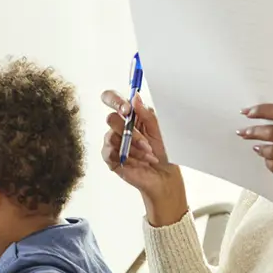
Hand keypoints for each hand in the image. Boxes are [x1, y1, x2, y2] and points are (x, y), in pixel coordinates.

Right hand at [100, 91, 186, 224]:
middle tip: (145, 141)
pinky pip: (109, 151)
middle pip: (110, 118)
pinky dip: (127, 156)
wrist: (164, 175)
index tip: (126, 110)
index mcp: (131, 115)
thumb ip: (147, 113)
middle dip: (130, 131)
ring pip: (112, 136)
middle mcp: (120, 126)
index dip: (115, 101)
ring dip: (133, 146)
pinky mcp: (111, 156)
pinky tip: (138, 161)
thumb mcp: (159, 129)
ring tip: (147, 153)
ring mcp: (114, 141)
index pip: (113, 99)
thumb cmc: (163, 150)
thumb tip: (135, 97)